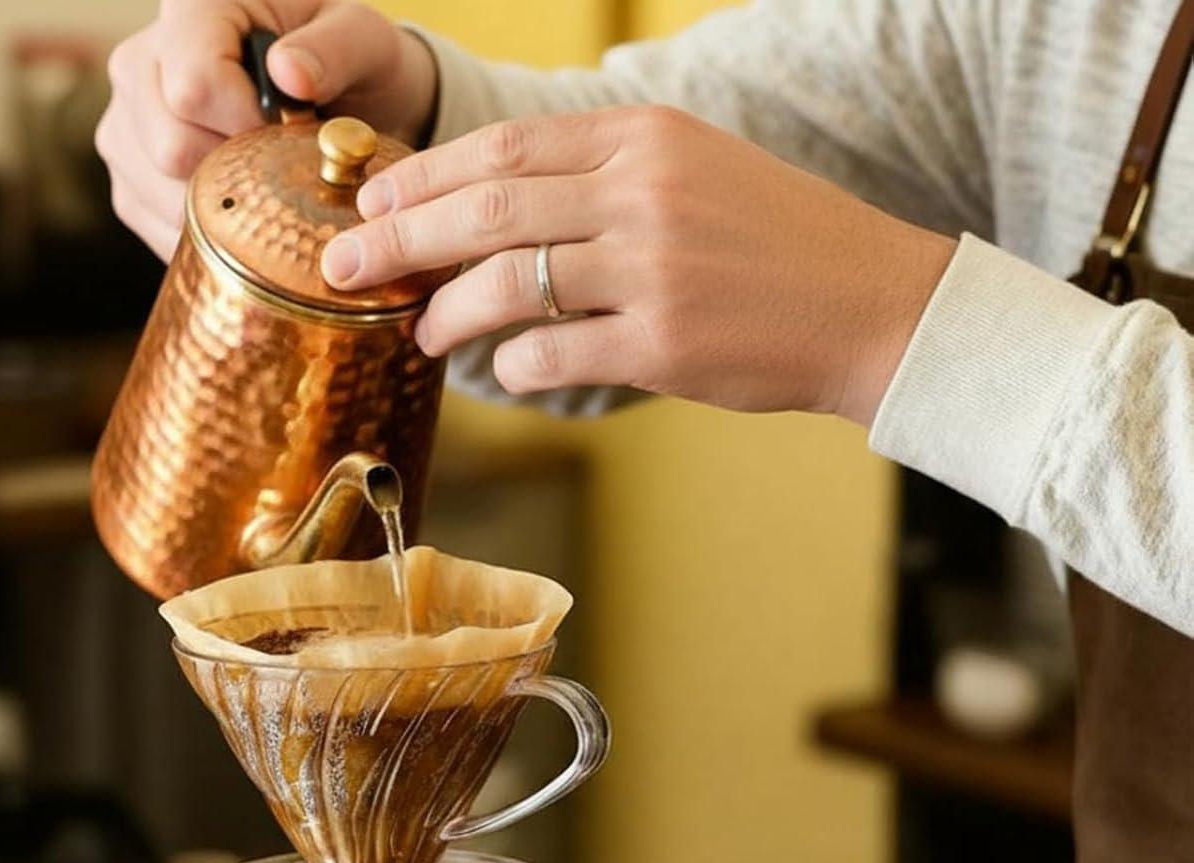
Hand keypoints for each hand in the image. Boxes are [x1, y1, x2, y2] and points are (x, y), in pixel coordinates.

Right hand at [96, 1, 438, 260]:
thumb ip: (336, 49)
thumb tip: (290, 73)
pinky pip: (158, 226)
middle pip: (170, 146)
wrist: (330, 100)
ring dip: (225, 209)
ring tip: (263, 183)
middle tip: (279, 164)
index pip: (193, 85)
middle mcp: (141, 61)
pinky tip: (243, 215)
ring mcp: (126, 123)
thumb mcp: (361, 41)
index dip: (246, 126)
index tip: (286, 133)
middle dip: (238, 173)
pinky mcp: (129, 180)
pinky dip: (210, 238)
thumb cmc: (342, 65)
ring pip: (160, 192)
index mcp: (192, 9)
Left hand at [322, 107, 955, 426]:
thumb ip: (602, 181)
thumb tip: (498, 213)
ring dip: (446, 312)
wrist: (872, 304)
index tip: (372, 199)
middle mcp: (642, 193)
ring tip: (420, 332)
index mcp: (645, 139)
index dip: (424, 174)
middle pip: (486, 206)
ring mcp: (652, 269)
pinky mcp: (662, 345)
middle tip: (345, 264)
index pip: (505, 145)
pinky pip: (551, 353)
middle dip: (400, 236)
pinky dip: (513, 364)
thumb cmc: (777, 244)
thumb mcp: (695, 174)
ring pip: (506, 283)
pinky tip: (502, 369)